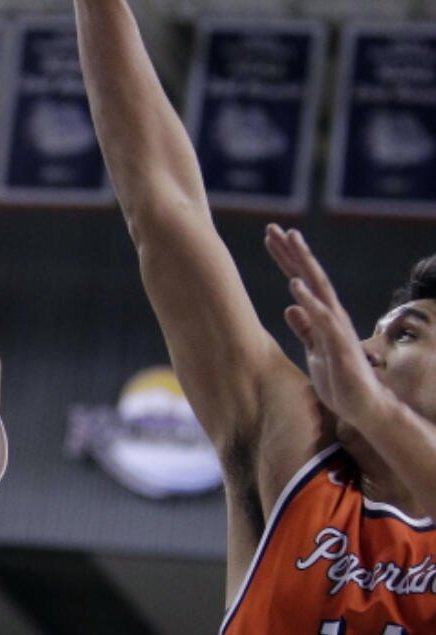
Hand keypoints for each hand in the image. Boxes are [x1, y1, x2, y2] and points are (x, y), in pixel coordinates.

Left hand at [265, 223, 384, 426]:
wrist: (363, 406)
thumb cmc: (340, 379)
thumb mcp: (315, 351)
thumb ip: (306, 329)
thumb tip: (291, 308)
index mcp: (324, 316)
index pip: (303, 281)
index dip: (287, 259)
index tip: (270, 238)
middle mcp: (332, 315)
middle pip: (311, 277)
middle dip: (292, 251)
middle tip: (274, 228)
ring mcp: (337, 328)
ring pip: (320, 289)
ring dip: (304, 265)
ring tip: (290, 241)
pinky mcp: (340, 345)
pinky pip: (323, 319)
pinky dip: (309, 301)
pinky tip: (295, 285)